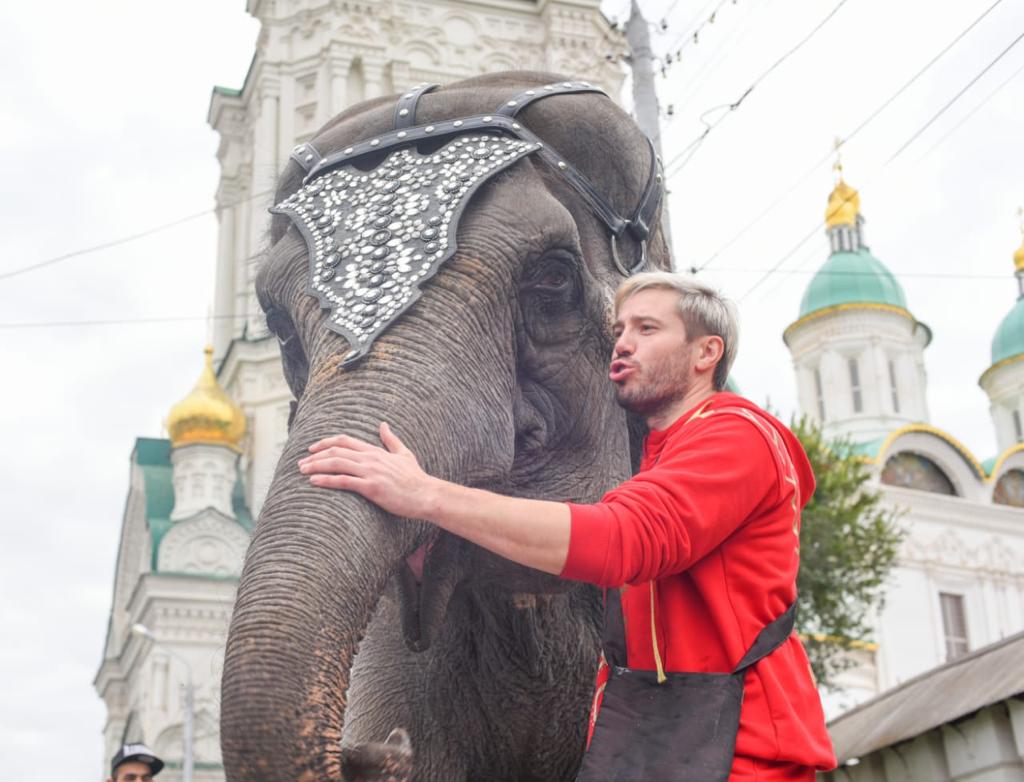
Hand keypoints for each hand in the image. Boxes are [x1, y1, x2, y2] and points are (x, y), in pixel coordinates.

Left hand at [298, 422, 435, 519]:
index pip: (345, 441)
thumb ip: (391, 439)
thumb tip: (383, 424)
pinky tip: (314, 481)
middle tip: (301, 463)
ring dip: (316, 466)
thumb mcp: (404, 453)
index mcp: (375, 451)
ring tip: (302, 471)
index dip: (326, 443)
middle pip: (336, 452)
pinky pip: (343, 481)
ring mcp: (370, 472)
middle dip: (315, 456)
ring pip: (336, 464)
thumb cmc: (415, 478)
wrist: (426, 494)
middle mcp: (370, 458)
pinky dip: (326, 480)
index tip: (312, 448)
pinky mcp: (371, 487)